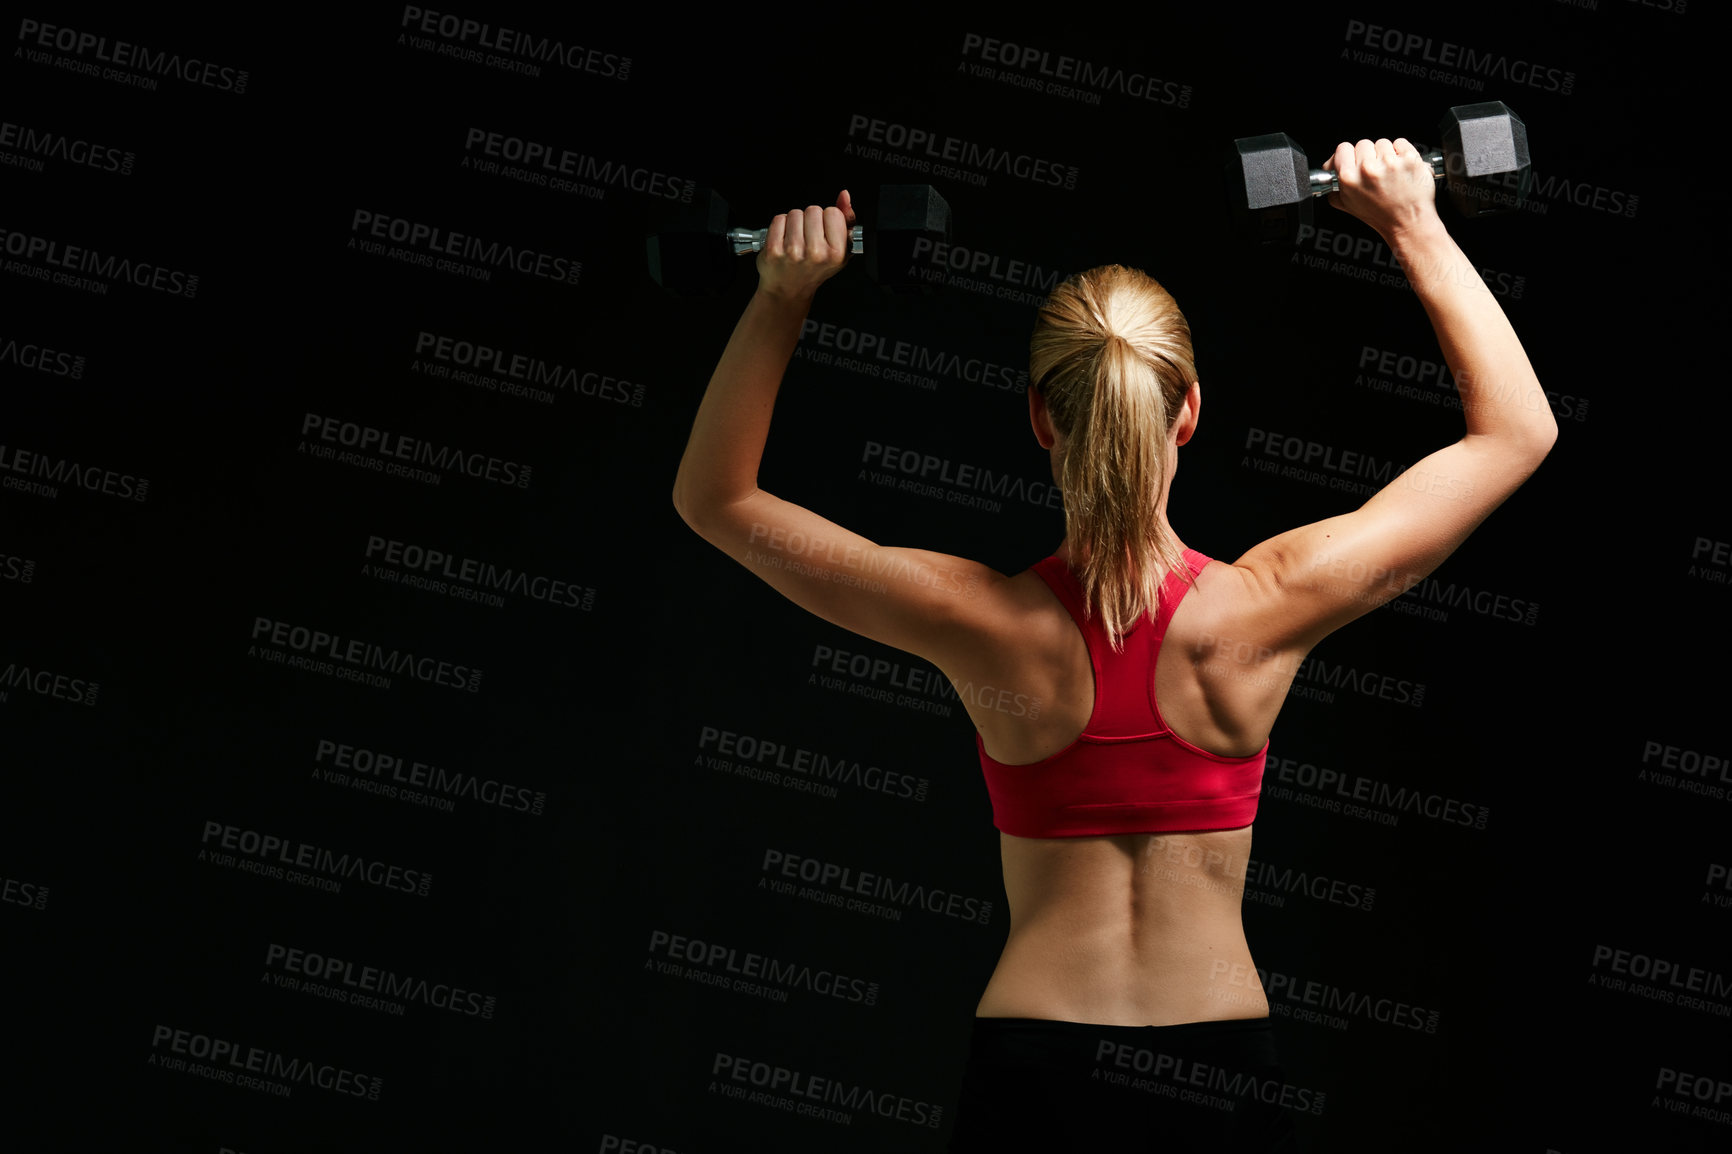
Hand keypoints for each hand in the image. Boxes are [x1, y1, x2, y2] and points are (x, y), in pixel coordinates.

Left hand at [756, 190, 855, 301]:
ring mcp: (793, 252)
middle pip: (813, 210)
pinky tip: (784, 240)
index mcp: (836, 253)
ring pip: (795, 213)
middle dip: (810, 220)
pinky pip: (779, 219)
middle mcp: (816, 254)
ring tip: (796, 240)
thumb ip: (846, 219)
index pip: (833, 212)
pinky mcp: (774, 250)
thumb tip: (844, 195)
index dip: (827, 220)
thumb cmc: (814, 269)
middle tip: (808, 238)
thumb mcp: (838, 249)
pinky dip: (780, 226)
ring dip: (794, 222)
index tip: (823, 233)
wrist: (788, 290)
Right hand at [1322, 138, 1439, 238]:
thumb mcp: (1348, 205)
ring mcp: (1390, 162)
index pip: (1343, 148)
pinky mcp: (1409, 159)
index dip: (1348, 155)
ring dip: (1385, 154)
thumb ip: (1335, 186)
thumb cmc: (1381, 216)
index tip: (1353, 160)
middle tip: (1374, 173)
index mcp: (1349, 178)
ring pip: (1382, 143)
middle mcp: (1368, 169)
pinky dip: (1401, 153)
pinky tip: (1400, 168)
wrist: (1407, 222)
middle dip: (1368, 156)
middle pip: (1363, 144)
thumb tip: (1330, 168)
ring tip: (1389, 173)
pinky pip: (1401, 143)